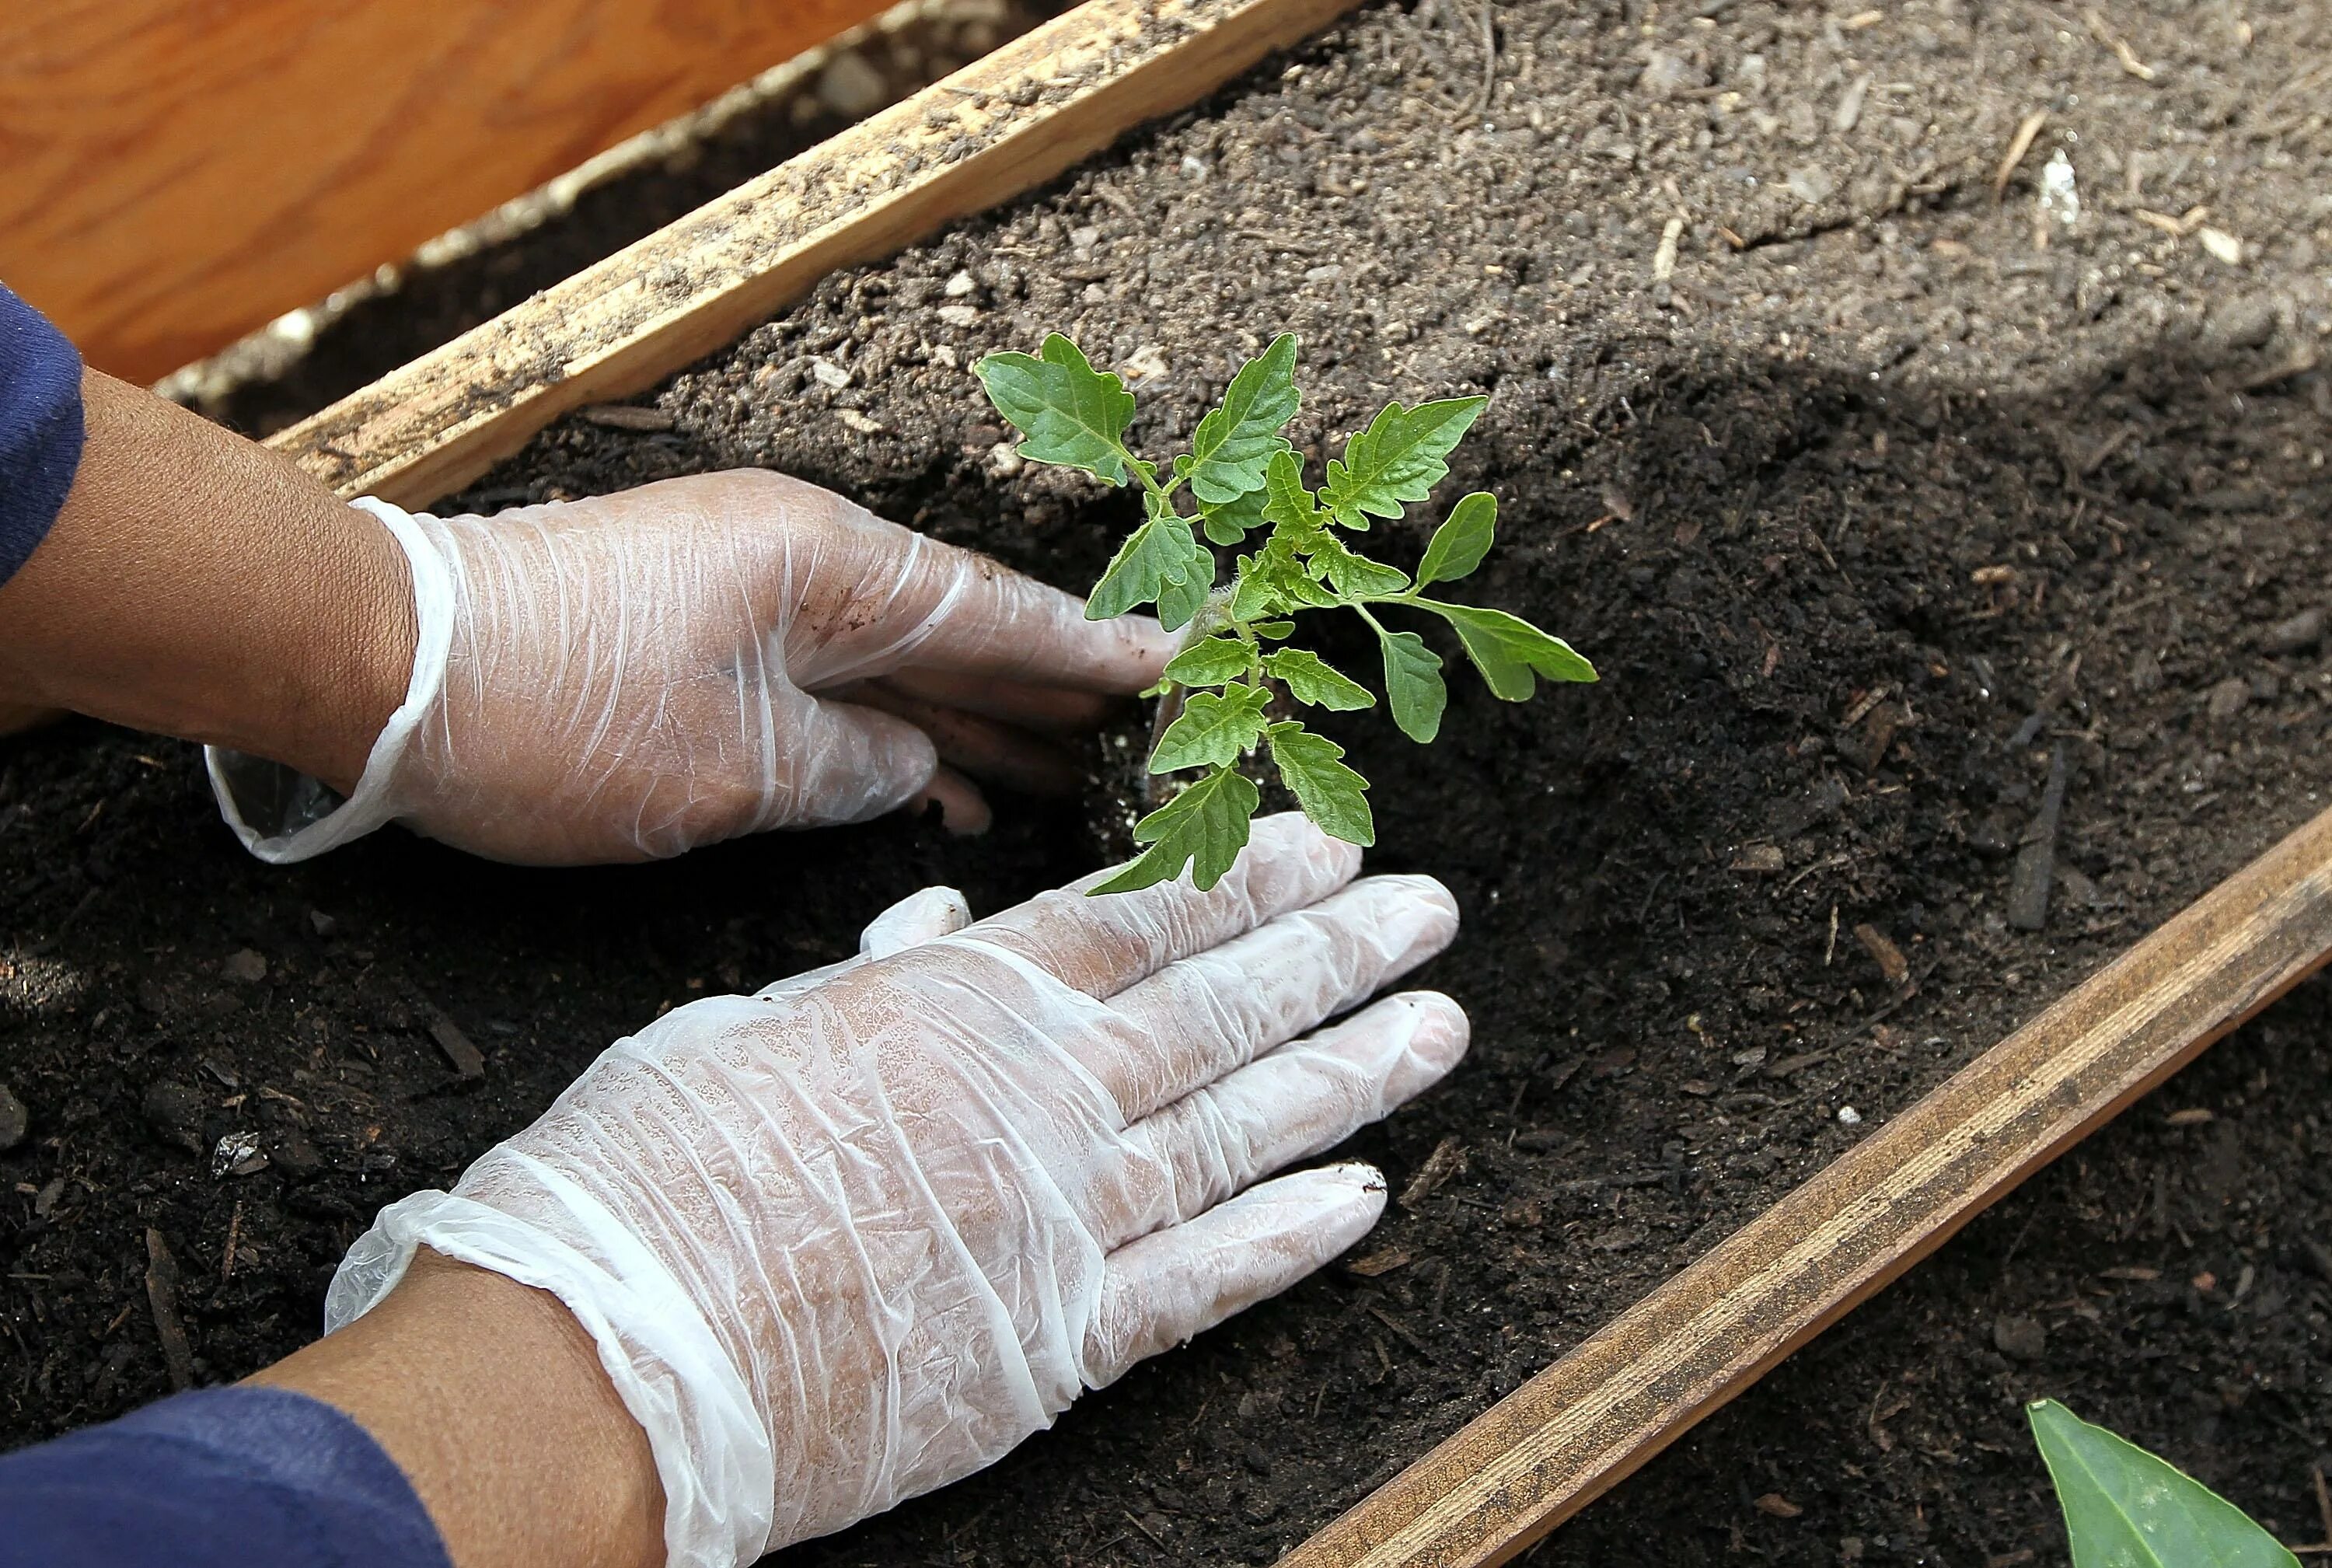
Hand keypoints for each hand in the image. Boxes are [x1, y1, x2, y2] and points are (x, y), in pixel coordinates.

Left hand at [208, 470, 1176, 863]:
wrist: (381, 670)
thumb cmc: (550, 714)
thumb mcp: (728, 769)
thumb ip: (849, 770)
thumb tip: (914, 771)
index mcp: (825, 568)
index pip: (995, 612)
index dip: (1089, 650)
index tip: (1177, 662)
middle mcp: (800, 566)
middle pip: (959, 632)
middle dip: (1049, 688)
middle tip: (1145, 734)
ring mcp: (750, 599)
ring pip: (897, 666)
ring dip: (974, 720)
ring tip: (1066, 774)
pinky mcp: (702, 640)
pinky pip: (832, 688)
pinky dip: (889, 736)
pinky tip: (941, 788)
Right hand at [323, 816, 1466, 1565]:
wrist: (610, 1355)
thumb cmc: (649, 1175)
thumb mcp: (747, 1029)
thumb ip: (867, 977)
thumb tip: (938, 921)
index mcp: (957, 1007)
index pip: (1136, 918)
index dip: (1241, 876)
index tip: (1323, 839)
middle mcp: (1036, 1100)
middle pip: (1217, 1012)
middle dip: (1334, 954)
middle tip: (1429, 908)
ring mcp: (1059, 1223)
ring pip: (1238, 1132)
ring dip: (1349, 1075)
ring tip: (1437, 1025)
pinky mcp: (1055, 1345)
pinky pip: (1200, 1284)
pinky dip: (1288, 1241)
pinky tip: (1365, 1198)